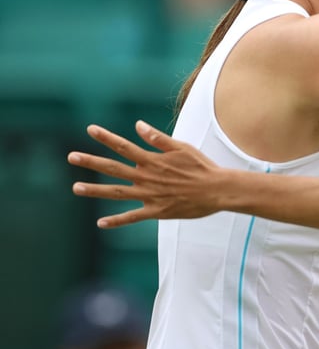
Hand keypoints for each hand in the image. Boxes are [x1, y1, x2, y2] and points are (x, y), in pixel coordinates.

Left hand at [68, 121, 222, 227]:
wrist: (217, 190)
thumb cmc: (202, 167)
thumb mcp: (182, 148)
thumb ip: (158, 138)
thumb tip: (138, 125)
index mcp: (153, 160)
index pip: (125, 147)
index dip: (107, 138)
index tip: (90, 129)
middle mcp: (147, 177)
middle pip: (114, 168)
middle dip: (91, 162)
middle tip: (71, 156)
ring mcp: (150, 195)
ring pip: (117, 192)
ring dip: (95, 190)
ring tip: (76, 188)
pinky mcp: (157, 211)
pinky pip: (133, 217)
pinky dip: (117, 221)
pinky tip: (101, 223)